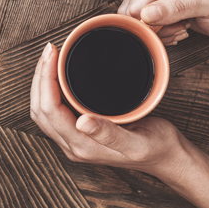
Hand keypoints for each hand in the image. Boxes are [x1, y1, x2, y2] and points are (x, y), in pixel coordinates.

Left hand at [29, 42, 184, 174]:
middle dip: (40, 77)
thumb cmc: (157, 148)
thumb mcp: (138, 142)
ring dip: (43, 83)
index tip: (52, 53)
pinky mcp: (80, 133)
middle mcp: (73, 145)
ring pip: (44, 110)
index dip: (45, 78)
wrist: (168, 157)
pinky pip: (55, 110)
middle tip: (50, 50)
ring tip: (51, 58)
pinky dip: (52, 90)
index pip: (49, 110)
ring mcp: (75, 140)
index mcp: (82, 146)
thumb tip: (81, 122)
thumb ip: (109, 134)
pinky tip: (59, 75)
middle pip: (40, 109)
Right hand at [119, 0, 208, 44]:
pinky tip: (176, 26)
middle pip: (133, 10)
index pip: (139, 4)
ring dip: (158, 30)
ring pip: (135, 17)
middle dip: (156, 27)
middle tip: (182, 27)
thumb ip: (177, 8)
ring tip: (181, 26)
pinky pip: (141, 18)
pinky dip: (158, 29)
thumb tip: (145, 15)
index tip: (178, 27)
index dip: (153, 24)